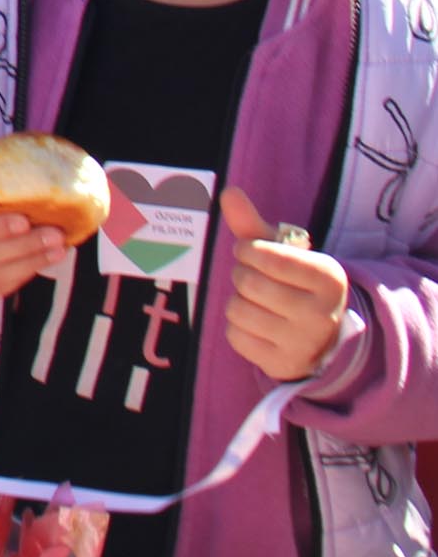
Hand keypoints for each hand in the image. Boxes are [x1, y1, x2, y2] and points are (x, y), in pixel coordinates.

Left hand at [219, 186, 347, 380]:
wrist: (319, 338)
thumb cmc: (293, 283)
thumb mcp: (281, 253)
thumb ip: (253, 224)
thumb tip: (228, 191)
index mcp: (328, 277)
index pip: (267, 255)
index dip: (246, 249)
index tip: (249, 251)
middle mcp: (321, 312)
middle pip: (248, 282)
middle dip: (241, 275)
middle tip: (255, 279)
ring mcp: (304, 342)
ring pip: (237, 309)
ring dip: (237, 301)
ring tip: (257, 302)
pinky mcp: (283, 364)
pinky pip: (235, 336)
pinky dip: (237, 327)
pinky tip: (257, 326)